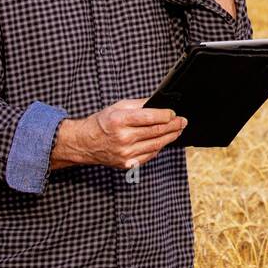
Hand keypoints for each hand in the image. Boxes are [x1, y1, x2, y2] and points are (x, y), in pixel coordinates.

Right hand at [51, 97, 187, 171]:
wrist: (84, 143)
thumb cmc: (102, 123)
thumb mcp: (118, 107)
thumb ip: (139, 105)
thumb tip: (159, 103)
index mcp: (120, 121)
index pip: (150, 118)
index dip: (167, 115)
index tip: (174, 113)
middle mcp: (123, 138)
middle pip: (156, 132)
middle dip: (174, 126)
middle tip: (183, 121)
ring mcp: (126, 153)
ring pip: (156, 145)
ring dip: (171, 137)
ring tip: (178, 130)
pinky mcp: (127, 164)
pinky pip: (150, 155)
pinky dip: (159, 147)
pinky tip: (164, 140)